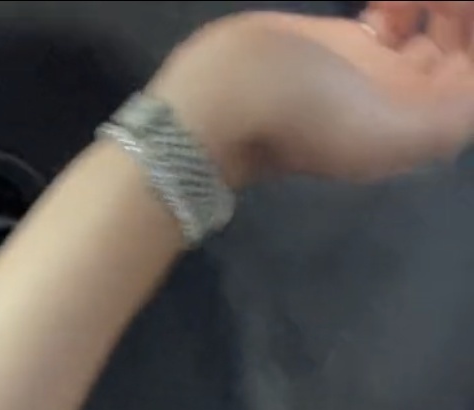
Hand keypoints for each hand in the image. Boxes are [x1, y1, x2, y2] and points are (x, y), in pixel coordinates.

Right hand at [150, 2, 473, 186]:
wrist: (224, 101)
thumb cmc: (304, 114)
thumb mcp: (389, 132)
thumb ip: (452, 118)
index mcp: (424, 128)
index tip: (458, 6)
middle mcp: (410, 103)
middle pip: (464, 52)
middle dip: (461, 14)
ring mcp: (382, 73)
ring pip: (440, 29)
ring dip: (437, 2)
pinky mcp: (352, 45)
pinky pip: (403, 16)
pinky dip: (409, 1)